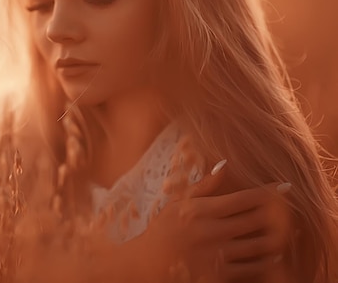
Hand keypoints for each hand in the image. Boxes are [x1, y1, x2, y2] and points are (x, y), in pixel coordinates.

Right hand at [140, 160, 292, 282]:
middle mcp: (211, 231)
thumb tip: (225, 164)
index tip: (286, 188)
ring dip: (276, 238)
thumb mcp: (178, 204)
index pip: (244, 199)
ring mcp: (216, 255)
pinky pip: (253, 268)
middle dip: (278, 214)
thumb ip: (204, 186)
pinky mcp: (219, 276)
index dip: (269, 193)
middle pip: (257, 220)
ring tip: (285, 233)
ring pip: (260, 245)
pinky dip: (267, 261)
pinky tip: (272, 256)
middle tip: (289, 211)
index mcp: (202, 211)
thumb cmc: (164, 230)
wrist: (147, 264)